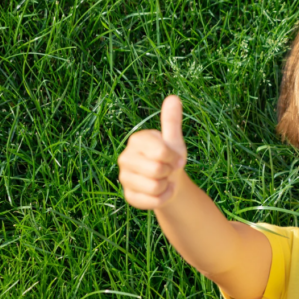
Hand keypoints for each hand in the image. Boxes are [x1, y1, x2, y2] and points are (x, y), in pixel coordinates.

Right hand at [117, 95, 189, 209]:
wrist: (169, 181)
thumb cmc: (171, 157)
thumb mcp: (174, 140)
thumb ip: (172, 121)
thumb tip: (173, 97)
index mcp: (137, 140)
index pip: (161, 153)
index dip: (174, 158)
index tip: (174, 157)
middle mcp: (125, 158)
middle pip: (157, 171)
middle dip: (169, 172)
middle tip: (167, 169)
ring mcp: (124, 178)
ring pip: (155, 187)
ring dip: (166, 185)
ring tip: (163, 179)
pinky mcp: (128, 196)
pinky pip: (153, 201)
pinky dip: (163, 198)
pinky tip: (160, 192)